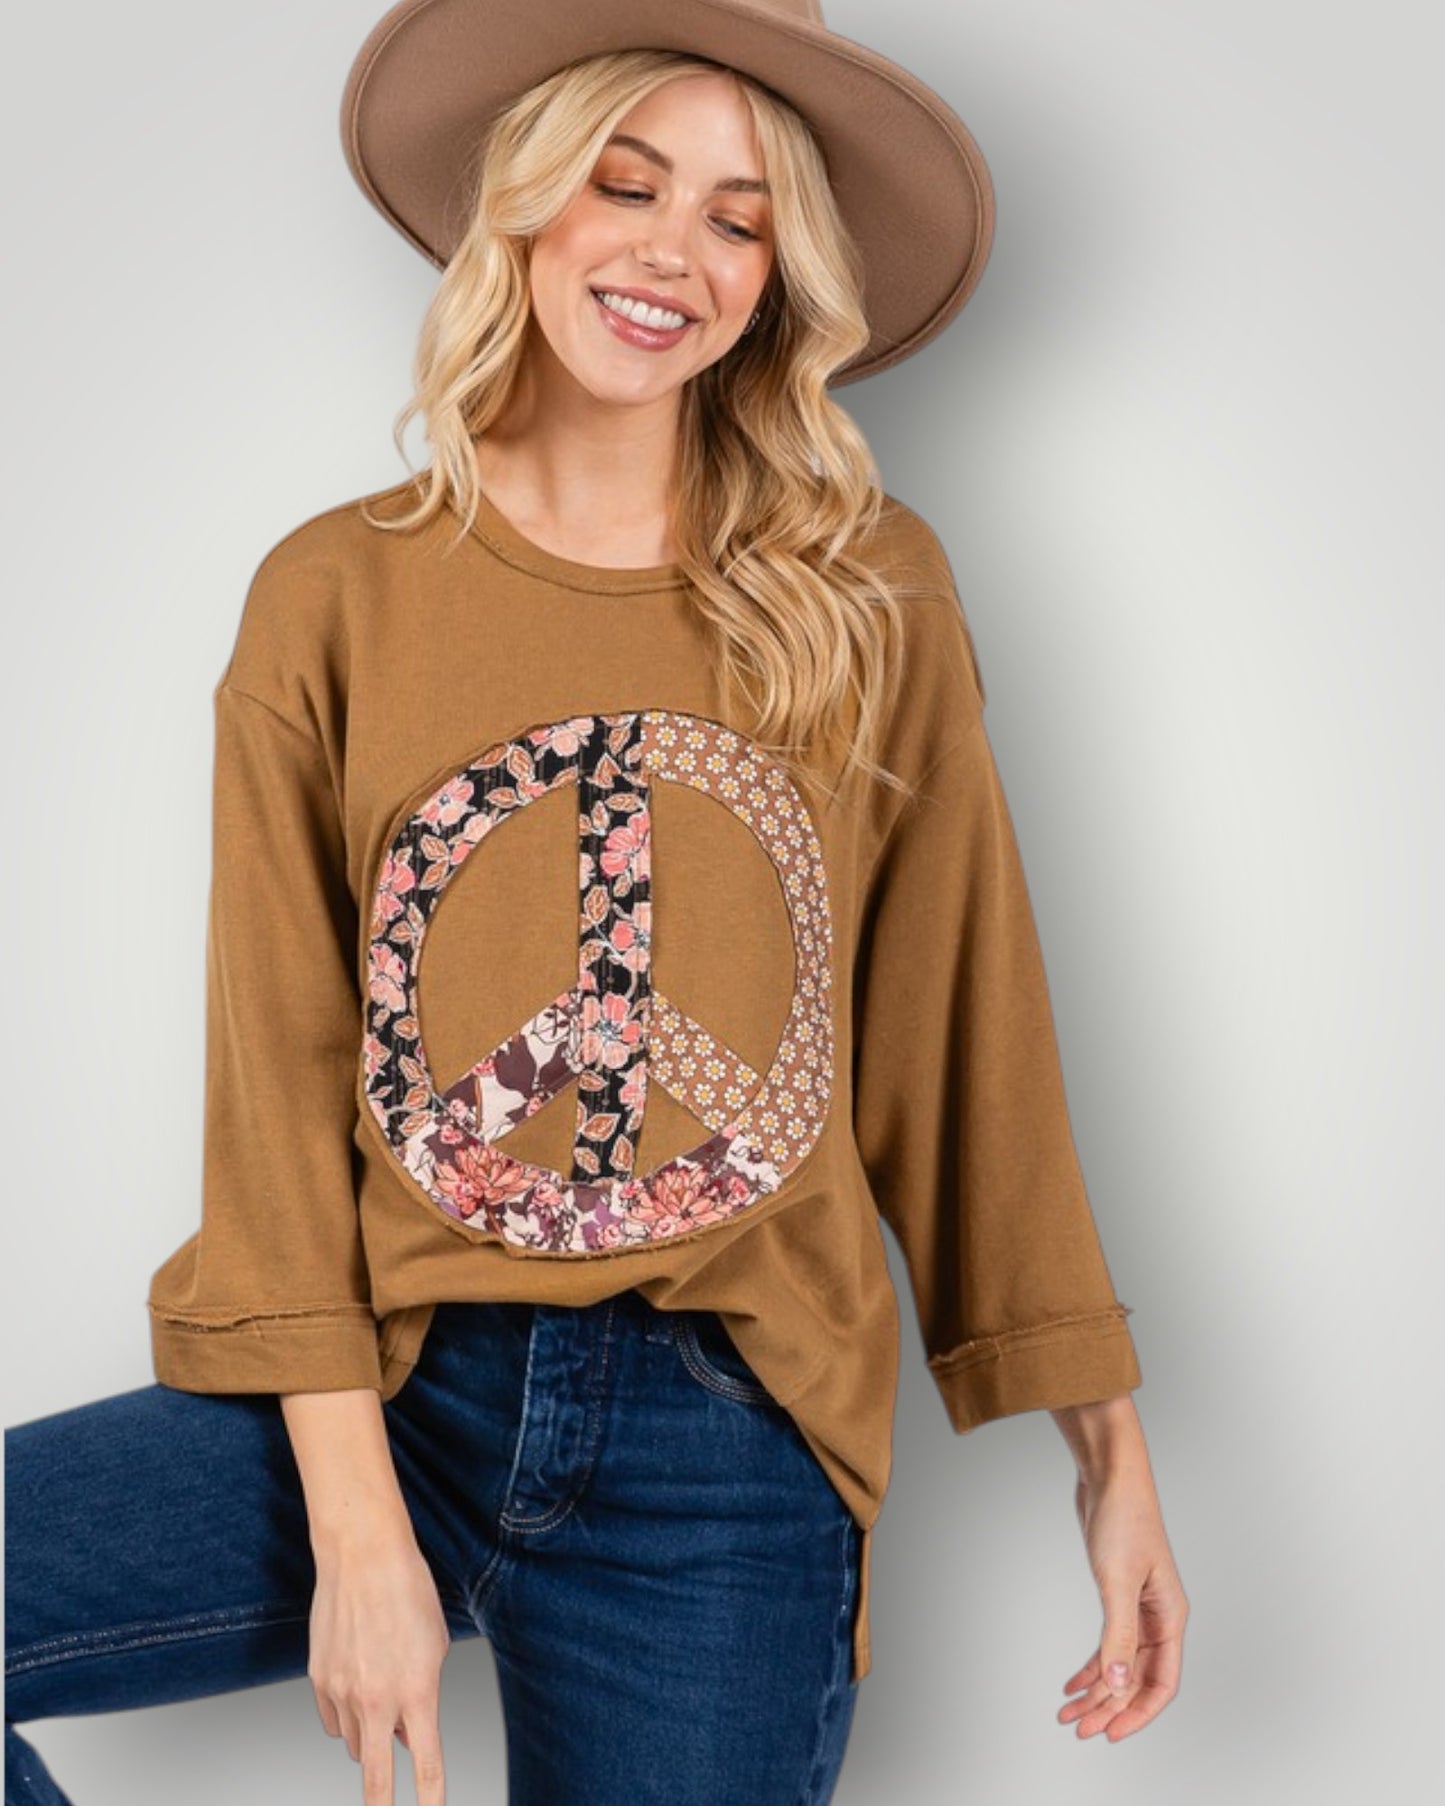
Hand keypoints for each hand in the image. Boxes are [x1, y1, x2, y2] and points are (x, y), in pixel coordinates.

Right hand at [306, 1528, 451, 1804]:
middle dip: (381, 1804)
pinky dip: (344, 1716)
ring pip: (352, 1742)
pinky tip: (356, 1684)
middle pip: (374, 1777)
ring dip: (368, 1734)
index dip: (431, 1799)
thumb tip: (408, 1739)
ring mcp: (341, 1692)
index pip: (426, 1764)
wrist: (363, 1555)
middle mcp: (376, 1699)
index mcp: (416, 1691)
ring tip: (381, 1692)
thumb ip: (425, 1696)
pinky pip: (330, 1720)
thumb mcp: (435, 1645)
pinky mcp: (317, 1680)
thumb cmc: (408, 1592)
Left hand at [1058, 1454, 1187, 1740]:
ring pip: (1119, 1664)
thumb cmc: (1124, 1519)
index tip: (1111, 1733)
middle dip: (1109, 1707)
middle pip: (1136, 1679)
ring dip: (1096, 1691)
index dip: (1138, 1712)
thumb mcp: (1117, 1581)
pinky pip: (1108, 1643)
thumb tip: (1115, 1684)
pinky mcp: (1117, 1595)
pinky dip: (1091, 1665)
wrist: (1110, 1476)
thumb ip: (1118, 1635)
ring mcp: (1137, 1607)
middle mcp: (1157, 1618)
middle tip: (1078, 1727)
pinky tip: (1072, 1682)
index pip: (1161, 1683)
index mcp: (1169, 1618)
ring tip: (1069, 1712)